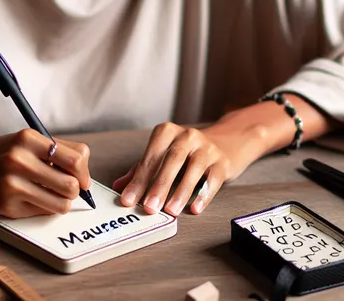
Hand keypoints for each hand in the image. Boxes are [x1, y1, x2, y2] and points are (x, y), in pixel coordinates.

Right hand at [0, 129, 90, 218]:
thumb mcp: (25, 140)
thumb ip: (57, 151)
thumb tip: (85, 175)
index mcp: (28, 138)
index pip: (76, 158)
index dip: (84, 172)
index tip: (81, 177)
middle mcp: (20, 160)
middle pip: (72, 185)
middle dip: (74, 189)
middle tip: (65, 188)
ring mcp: (13, 185)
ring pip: (61, 204)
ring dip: (62, 202)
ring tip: (51, 194)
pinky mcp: (8, 205)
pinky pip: (43, 212)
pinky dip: (44, 208)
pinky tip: (32, 198)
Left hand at [112, 122, 239, 216]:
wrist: (225, 142)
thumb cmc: (186, 152)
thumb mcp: (162, 156)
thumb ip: (141, 170)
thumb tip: (118, 188)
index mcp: (167, 133)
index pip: (151, 156)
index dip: (138, 180)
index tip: (128, 200)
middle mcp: (187, 136)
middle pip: (172, 160)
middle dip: (159, 185)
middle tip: (149, 207)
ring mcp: (207, 147)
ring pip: (193, 168)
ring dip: (180, 191)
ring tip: (170, 210)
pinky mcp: (222, 162)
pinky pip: (213, 179)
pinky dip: (204, 195)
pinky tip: (195, 208)